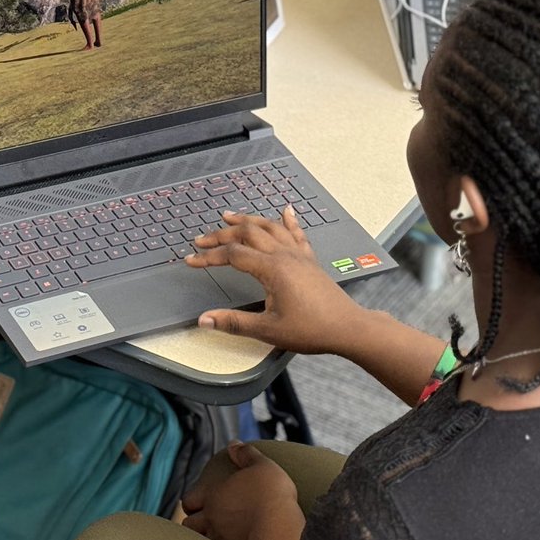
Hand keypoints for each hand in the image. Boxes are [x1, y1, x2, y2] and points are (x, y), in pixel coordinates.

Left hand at [182, 443, 303, 539]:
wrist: (282, 529)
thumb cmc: (271, 495)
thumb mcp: (262, 465)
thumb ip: (246, 454)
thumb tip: (234, 444)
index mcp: (214, 495)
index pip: (189, 500)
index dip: (192, 501)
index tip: (200, 500)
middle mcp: (212, 519)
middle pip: (189, 524)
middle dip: (194, 521)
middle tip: (206, 518)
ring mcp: (221, 537)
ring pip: (200, 538)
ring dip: (205, 534)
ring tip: (217, 530)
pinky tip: (233, 538)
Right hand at [185, 206, 365, 354]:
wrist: (348, 328)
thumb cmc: (312, 329)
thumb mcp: (268, 329)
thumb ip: (233, 322)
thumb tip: (204, 319)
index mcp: (272, 269)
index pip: (232, 255)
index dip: (208, 257)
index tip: (191, 260)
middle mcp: (284, 255)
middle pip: (247, 233)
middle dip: (221, 234)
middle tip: (202, 238)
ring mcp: (298, 254)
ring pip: (269, 227)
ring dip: (247, 220)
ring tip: (229, 216)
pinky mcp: (310, 259)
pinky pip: (296, 233)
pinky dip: (287, 220)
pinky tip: (286, 209)